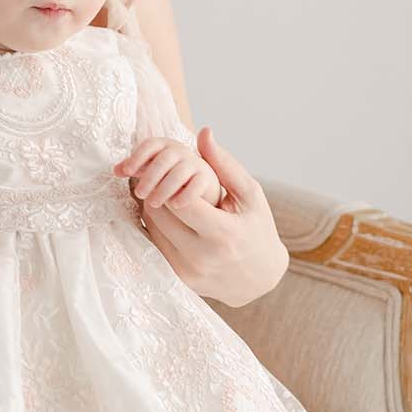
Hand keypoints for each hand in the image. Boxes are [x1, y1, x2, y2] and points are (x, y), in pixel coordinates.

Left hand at [114, 137, 221, 212]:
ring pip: (179, 173)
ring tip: (152, 203)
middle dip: (150, 177)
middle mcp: (180, 151)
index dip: (137, 157)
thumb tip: (116, 170)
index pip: (150, 145)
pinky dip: (186, 194)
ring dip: (164, 188)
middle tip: (139, 193)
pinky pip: (197, 184)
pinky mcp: (206, 178)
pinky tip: (174, 205)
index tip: (126, 172)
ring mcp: (194, 163)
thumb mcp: (150, 168)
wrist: (199, 181)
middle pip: (163, 159)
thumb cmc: (168, 174)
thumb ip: (134, 168)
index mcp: (163, 146)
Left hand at [132, 128, 288, 307]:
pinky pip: (155, 245)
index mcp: (223, 234)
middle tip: (162, 176)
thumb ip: (225, 164)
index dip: (171, 180)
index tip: (173, 168)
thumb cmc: (257, 228)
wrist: (259, 278)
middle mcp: (201, 256)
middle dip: (158, 190)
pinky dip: (157, 227)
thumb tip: (203, 132)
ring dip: (154, 207)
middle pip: (160, 214)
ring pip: (152, 229)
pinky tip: (169, 215)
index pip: (181, 200)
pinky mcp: (176, 279)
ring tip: (166, 193)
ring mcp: (186, 271)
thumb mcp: (250, 194)